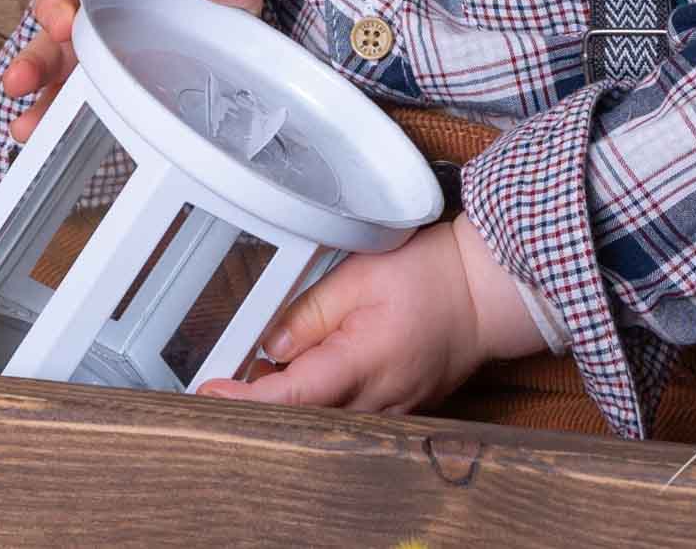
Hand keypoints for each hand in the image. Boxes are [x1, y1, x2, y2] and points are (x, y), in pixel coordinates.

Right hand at [2, 0, 262, 142]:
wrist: (231, 31)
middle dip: (52, 9)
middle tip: (56, 29)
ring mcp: (92, 36)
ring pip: (52, 45)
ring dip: (34, 65)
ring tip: (19, 86)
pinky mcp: (93, 75)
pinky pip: (62, 91)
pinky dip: (45, 109)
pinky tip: (30, 128)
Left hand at [194, 215, 545, 414]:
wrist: (484, 294)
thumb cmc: (431, 276)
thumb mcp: (362, 274)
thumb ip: (312, 311)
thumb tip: (271, 344)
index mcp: (365, 361)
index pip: (294, 394)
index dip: (247, 398)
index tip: (211, 392)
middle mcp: (377, 399)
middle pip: (304, 419)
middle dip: (260, 404)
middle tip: (224, 380)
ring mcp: (389, 411)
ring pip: (324, 422)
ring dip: (289, 404)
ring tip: (258, 373)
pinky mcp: (395, 410)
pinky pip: (347, 417)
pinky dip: (319, 403)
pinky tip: (303, 377)